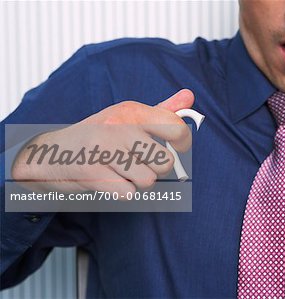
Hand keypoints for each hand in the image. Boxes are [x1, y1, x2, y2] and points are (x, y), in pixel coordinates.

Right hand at [11, 89, 194, 195]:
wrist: (51, 153)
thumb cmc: (99, 136)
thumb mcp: (129, 118)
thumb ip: (161, 111)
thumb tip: (190, 96)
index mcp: (132, 111)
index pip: (176, 129)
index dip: (183, 145)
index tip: (176, 149)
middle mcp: (120, 126)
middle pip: (165, 162)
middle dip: (156, 169)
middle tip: (138, 163)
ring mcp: (104, 148)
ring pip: (148, 180)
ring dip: (137, 182)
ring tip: (120, 170)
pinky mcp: (92, 171)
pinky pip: (129, 194)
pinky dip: (121, 192)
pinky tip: (108, 180)